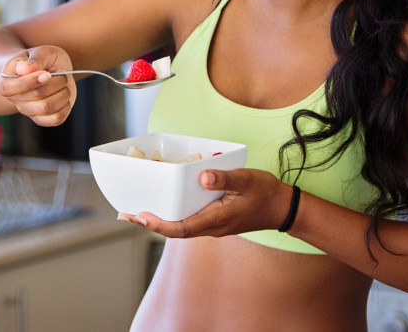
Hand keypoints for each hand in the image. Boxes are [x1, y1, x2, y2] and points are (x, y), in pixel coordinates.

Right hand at [0, 45, 76, 126]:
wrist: (50, 69)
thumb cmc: (42, 59)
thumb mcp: (41, 52)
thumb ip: (34, 59)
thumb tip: (24, 69)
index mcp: (7, 82)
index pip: (13, 88)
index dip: (32, 81)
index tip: (47, 73)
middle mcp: (15, 99)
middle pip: (37, 96)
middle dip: (56, 82)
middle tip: (61, 73)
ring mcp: (29, 111)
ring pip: (47, 108)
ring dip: (62, 93)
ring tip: (63, 83)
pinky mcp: (43, 119)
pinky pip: (56, 119)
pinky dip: (66, 106)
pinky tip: (64, 95)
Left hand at [118, 168, 292, 237]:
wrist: (282, 208)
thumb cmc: (264, 193)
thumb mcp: (247, 180)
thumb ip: (225, 179)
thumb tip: (203, 176)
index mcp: (215, 220)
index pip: (180, 229)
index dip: (158, 224)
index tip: (140, 216)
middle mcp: (210, 227)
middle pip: (174, 230)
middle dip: (149, 223)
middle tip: (125, 214)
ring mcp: (212, 226)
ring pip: (179, 227)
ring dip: (158, 221)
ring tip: (136, 212)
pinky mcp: (214, 221)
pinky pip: (188, 222)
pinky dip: (171, 216)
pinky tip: (164, 206)